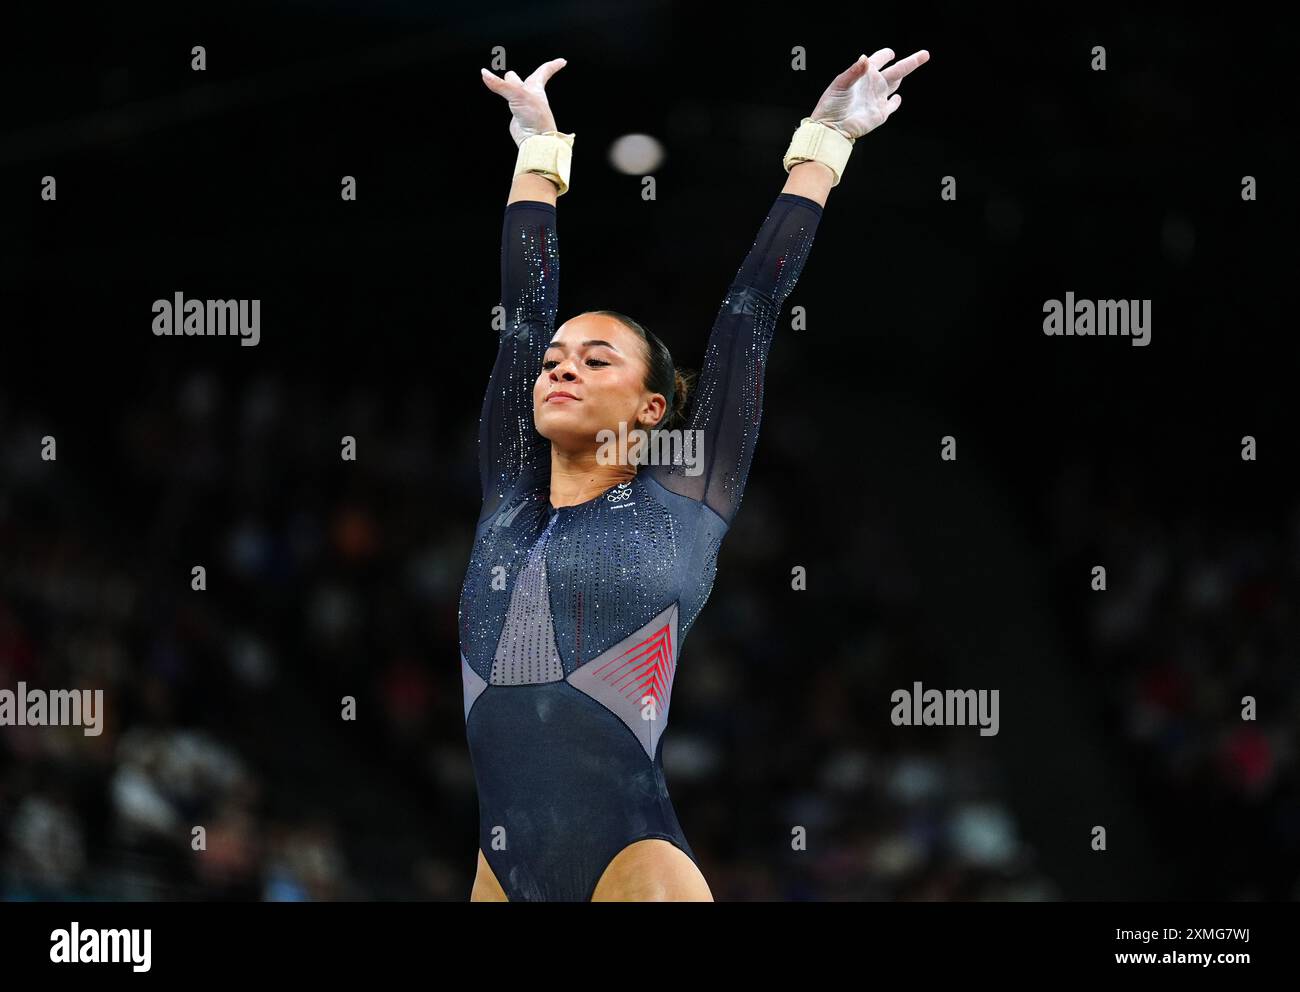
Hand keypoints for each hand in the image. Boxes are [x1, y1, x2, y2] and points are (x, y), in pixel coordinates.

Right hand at [479, 58, 567, 146]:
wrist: (536, 139)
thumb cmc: (536, 117)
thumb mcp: (518, 95)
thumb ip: (500, 84)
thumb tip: (485, 73)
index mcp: (536, 86)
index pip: (545, 71)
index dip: (553, 65)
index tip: (562, 61)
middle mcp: (530, 95)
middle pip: (523, 79)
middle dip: (520, 77)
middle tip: (515, 75)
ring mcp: (523, 106)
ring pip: (515, 91)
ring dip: (511, 87)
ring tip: (507, 84)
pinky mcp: (517, 115)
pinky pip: (509, 103)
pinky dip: (505, 98)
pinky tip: (507, 100)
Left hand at [809, 48, 928, 139]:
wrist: (832, 128)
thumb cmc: (831, 105)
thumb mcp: (840, 84)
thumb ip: (854, 72)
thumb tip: (866, 59)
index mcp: (864, 74)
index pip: (879, 59)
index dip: (885, 54)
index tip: (890, 53)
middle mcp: (873, 85)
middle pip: (896, 70)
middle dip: (911, 62)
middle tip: (925, 54)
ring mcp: (878, 99)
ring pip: (896, 84)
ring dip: (903, 75)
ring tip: (913, 64)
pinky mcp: (880, 113)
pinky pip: (891, 105)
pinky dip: (895, 101)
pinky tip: (897, 97)